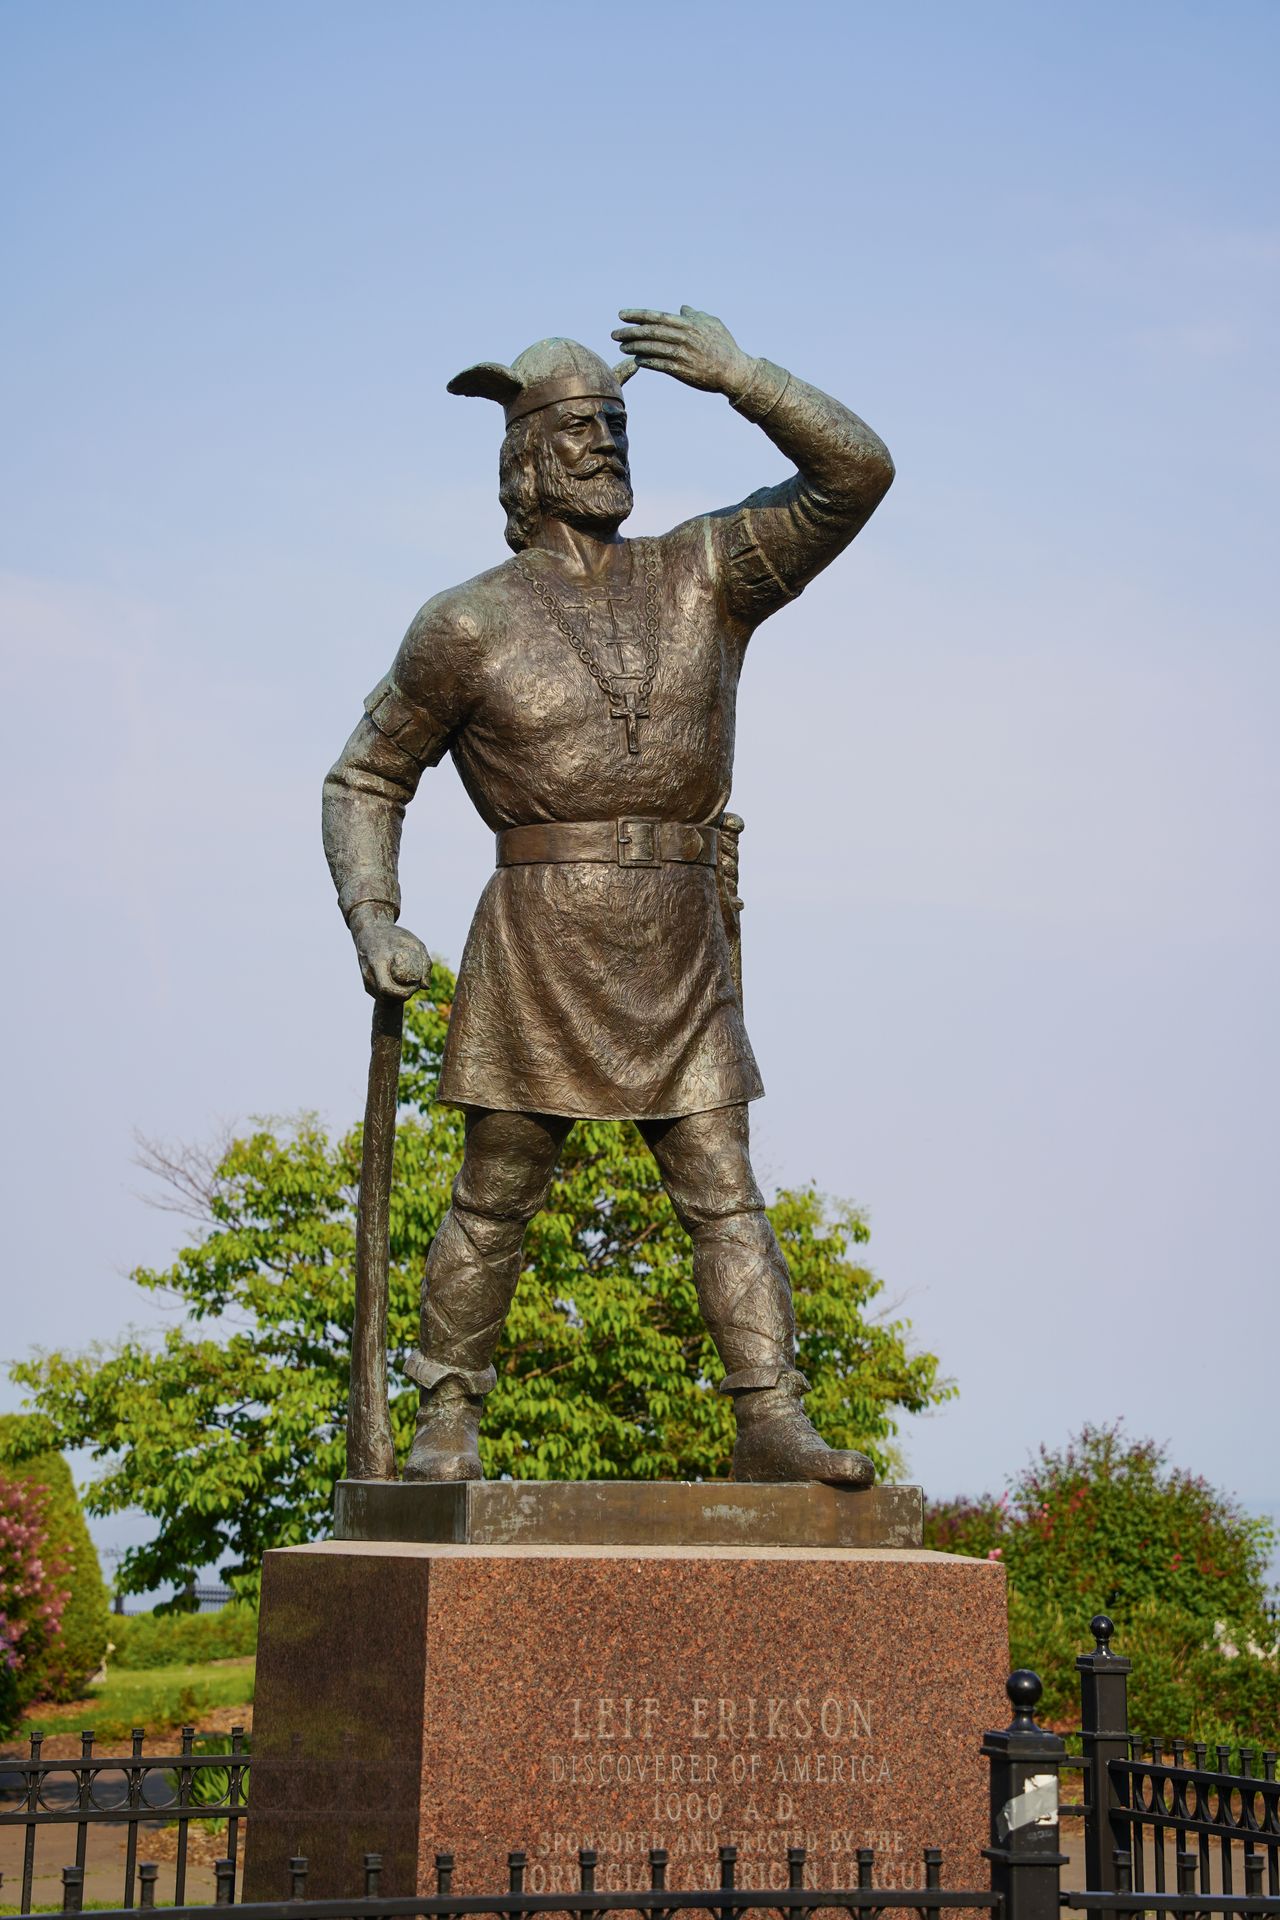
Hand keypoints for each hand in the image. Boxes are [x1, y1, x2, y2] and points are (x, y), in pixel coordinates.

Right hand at [349, 904, 431, 999]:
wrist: (369, 931)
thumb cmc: (394, 936)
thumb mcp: (414, 944)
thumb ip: (424, 963)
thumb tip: (426, 987)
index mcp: (377, 961)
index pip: (386, 988)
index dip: (403, 992)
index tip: (415, 984)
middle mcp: (368, 972)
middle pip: (386, 996)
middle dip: (403, 995)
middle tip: (415, 985)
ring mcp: (365, 979)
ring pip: (383, 998)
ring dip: (398, 996)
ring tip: (408, 983)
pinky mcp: (366, 984)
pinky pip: (380, 996)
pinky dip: (392, 994)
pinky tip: (400, 983)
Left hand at [611, 305, 753, 397]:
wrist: (733, 371)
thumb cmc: (724, 346)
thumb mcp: (712, 324)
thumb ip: (695, 315)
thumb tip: (683, 308)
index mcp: (688, 324)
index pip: (657, 317)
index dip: (638, 315)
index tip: (622, 315)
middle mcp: (683, 337)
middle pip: (650, 332)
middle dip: (630, 332)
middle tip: (614, 333)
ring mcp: (682, 354)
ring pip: (652, 349)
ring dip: (634, 347)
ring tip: (621, 346)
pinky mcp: (682, 371)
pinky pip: (659, 365)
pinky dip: (646, 361)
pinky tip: (636, 359)